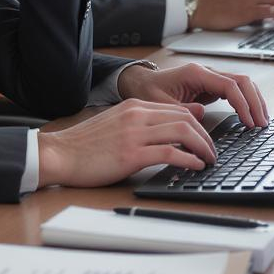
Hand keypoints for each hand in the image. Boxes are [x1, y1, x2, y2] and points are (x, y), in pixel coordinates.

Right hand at [37, 99, 215, 187]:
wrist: (60, 154)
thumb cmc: (86, 145)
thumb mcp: (117, 125)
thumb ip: (144, 122)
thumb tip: (168, 126)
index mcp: (134, 106)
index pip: (177, 109)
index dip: (198, 124)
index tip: (206, 138)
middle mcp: (137, 115)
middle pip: (185, 118)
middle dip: (206, 136)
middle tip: (213, 151)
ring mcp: (134, 134)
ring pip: (183, 132)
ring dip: (203, 147)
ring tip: (209, 160)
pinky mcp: (131, 154)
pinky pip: (170, 153)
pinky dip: (189, 160)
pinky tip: (195, 167)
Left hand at [118, 61, 267, 127]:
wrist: (140, 83)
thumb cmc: (148, 90)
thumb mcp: (159, 103)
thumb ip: (180, 108)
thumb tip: (201, 113)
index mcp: (196, 73)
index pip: (229, 85)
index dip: (242, 104)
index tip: (249, 122)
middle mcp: (207, 72)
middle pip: (242, 81)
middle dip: (255, 102)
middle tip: (262, 124)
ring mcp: (210, 79)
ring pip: (242, 84)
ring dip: (254, 101)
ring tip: (262, 122)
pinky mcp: (211, 87)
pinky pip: (235, 91)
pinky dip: (246, 102)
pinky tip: (251, 116)